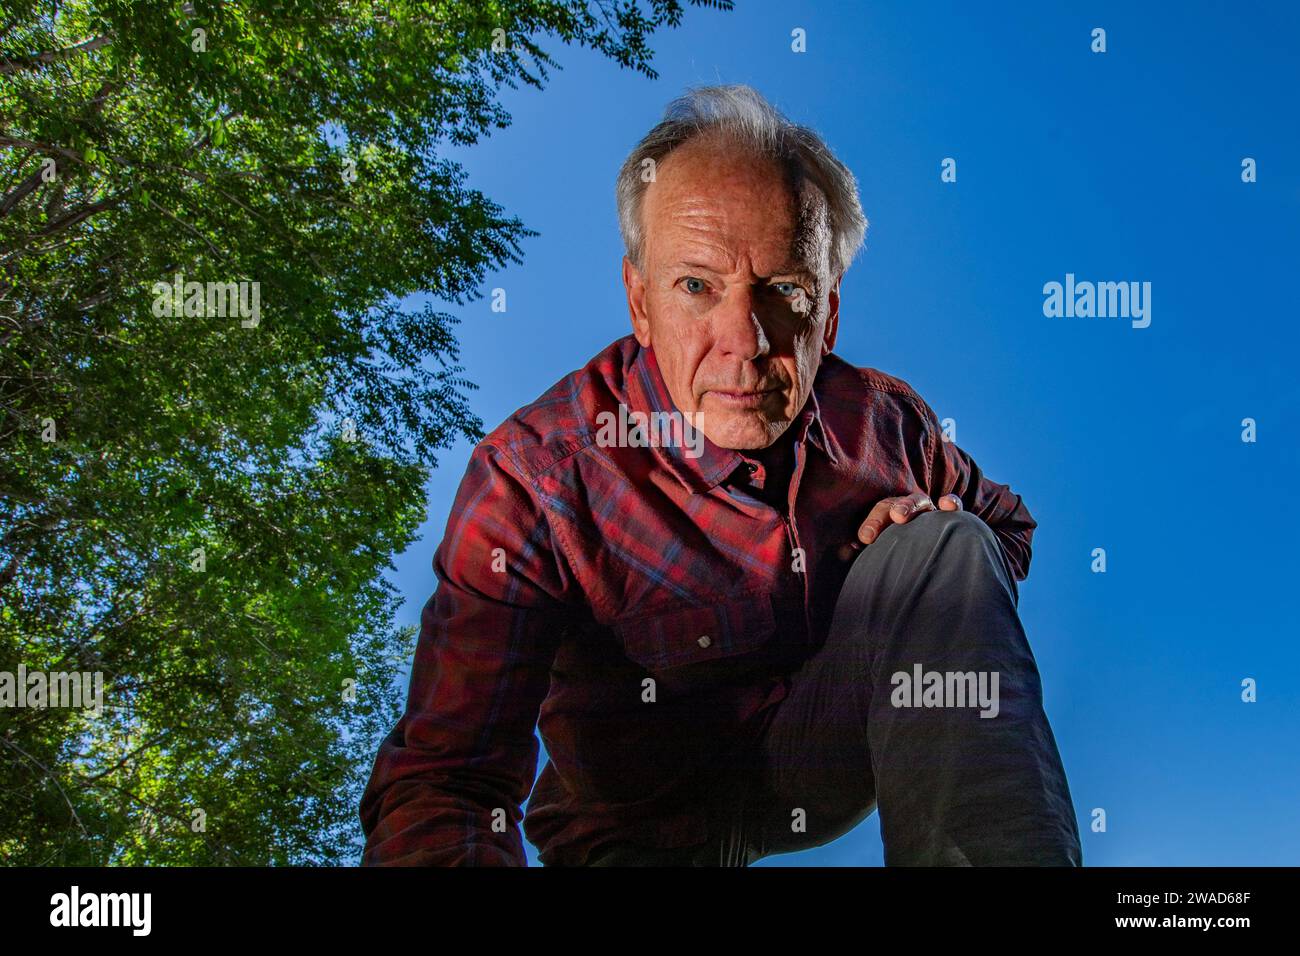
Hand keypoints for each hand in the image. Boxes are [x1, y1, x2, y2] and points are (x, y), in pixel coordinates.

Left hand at [837, 491, 962, 560]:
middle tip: (879, 522)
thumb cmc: (896, 552)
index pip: (877, 513)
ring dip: (908, 505)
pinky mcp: (950, 517)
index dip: (872, 523)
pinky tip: (947, 505)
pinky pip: (953, 505)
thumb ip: (864, 549)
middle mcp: (906, 510)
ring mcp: (927, 511)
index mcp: (886, 516)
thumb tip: (845, 551)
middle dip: (885, 512)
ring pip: (918, 501)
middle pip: (892, 504)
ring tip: (899, 516)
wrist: (927, 558)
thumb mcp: (879, 550)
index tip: (865, 538)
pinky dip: (951, 502)